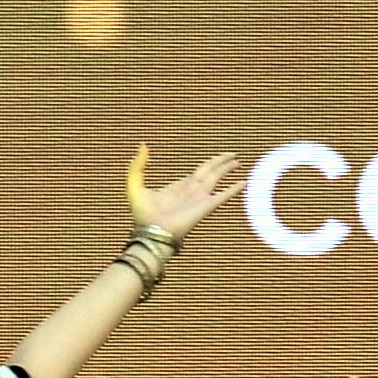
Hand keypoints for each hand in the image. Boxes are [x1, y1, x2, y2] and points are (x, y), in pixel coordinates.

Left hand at [127, 145, 243, 239]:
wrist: (152, 233)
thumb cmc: (142, 214)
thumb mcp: (135, 183)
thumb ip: (138, 165)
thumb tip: (143, 145)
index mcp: (177, 187)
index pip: (194, 173)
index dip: (205, 165)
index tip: (216, 160)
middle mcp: (191, 191)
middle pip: (209, 171)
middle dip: (220, 162)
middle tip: (232, 155)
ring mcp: (200, 198)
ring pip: (216, 177)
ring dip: (227, 169)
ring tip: (238, 162)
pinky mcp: (206, 206)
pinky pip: (223, 195)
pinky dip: (233, 189)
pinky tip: (243, 182)